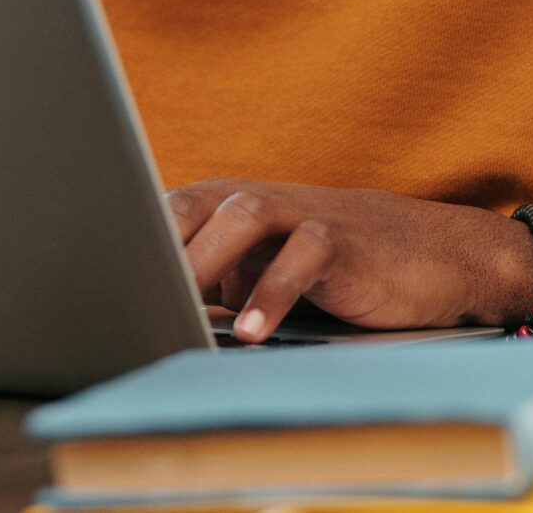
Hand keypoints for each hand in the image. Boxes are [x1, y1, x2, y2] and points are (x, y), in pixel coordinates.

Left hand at [165, 178, 532, 343]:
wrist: (435, 254)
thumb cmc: (338, 268)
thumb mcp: (269, 270)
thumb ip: (218, 280)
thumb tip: (154, 311)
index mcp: (234, 206)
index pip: (168, 211)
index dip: (132, 240)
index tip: (97, 277)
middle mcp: (263, 201)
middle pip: (195, 203)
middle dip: (158, 242)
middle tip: (129, 289)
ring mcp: (306, 214)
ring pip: (244, 214)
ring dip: (207, 260)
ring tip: (181, 304)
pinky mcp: (346, 241)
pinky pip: (304, 256)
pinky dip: (274, 291)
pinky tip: (255, 331)